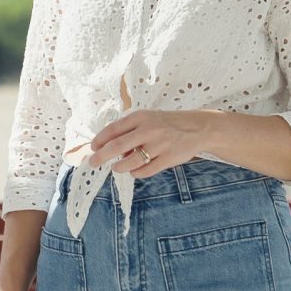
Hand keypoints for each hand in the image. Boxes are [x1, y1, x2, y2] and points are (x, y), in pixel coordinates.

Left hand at [87, 109, 205, 176]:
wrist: (198, 128)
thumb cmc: (167, 124)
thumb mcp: (149, 119)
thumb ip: (131, 130)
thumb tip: (111, 148)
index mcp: (141, 117)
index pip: (114, 129)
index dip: (100, 139)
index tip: (93, 148)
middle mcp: (149, 130)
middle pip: (117, 145)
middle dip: (101, 156)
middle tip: (92, 162)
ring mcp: (159, 145)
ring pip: (131, 161)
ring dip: (119, 167)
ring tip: (117, 168)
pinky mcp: (168, 159)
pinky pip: (146, 170)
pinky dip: (136, 173)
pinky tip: (134, 171)